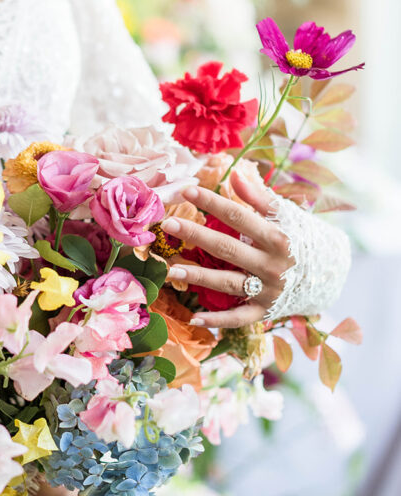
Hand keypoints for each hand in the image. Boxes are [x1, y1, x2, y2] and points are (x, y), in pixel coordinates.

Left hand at [161, 171, 293, 329]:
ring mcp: (268, 290)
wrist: (328, 275)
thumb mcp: (287, 216)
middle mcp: (273, 265)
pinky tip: (194, 317)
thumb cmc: (300, 239)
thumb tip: (235, 174)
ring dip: (198, 276)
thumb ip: (259, 198)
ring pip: (228, 283)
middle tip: (168, 224)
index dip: (212, 202)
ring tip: (170, 269)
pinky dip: (217, 320)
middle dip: (197, 236)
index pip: (240, 216)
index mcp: (279, 238)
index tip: (186, 190)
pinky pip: (238, 317)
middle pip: (228, 249)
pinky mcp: (264, 310)